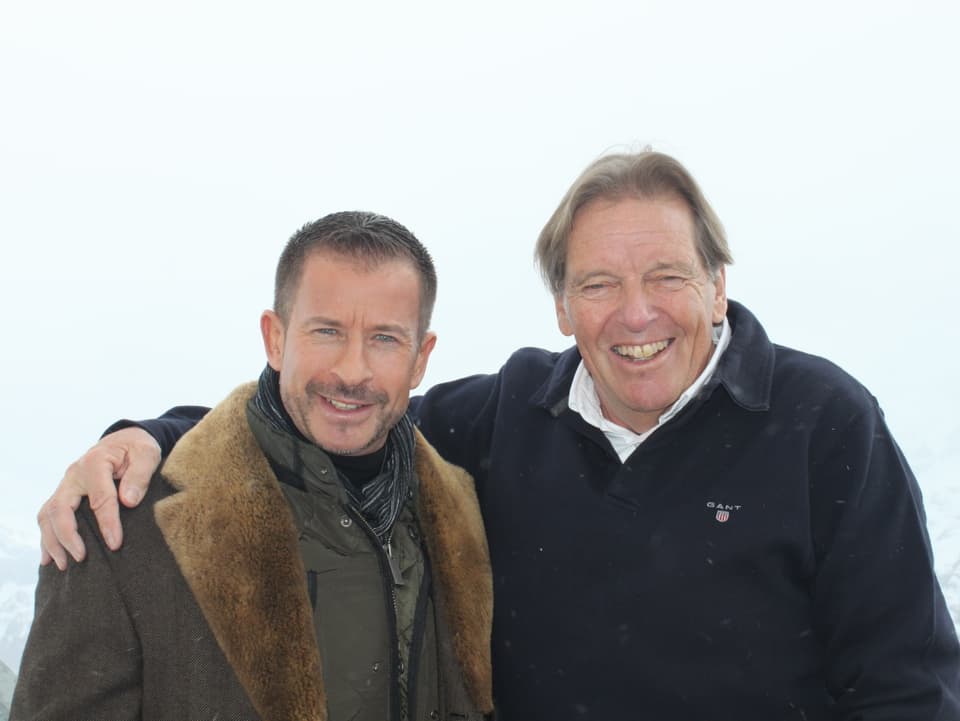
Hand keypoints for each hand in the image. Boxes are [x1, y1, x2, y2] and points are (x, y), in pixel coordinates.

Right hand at [38, 427, 160, 568]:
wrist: (124, 440)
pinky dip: (47, 537)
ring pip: (48, 515)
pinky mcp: (63, 494)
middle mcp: (73, 474)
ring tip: (63, 565)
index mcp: (95, 462)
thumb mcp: (147, 454)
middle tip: (82, 557)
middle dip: (68, 536)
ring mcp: (65, 485)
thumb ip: (140, 475)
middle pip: (60, 508)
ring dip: (52, 541)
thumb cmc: (137, 448)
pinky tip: (50, 558)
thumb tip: (128, 501)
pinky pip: (48, 517)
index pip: (99, 498)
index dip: (107, 522)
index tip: (115, 544)